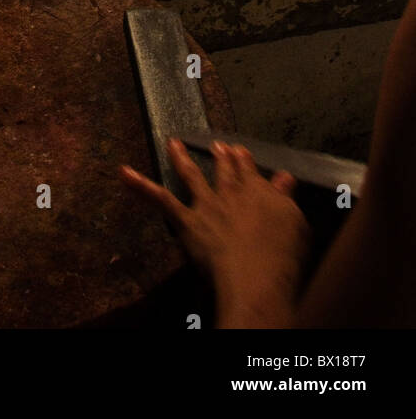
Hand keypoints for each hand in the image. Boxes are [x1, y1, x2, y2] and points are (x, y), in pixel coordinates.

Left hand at [121, 138, 311, 327]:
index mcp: (258, 191)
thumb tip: (285, 177)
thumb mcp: (295, 223)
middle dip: (220, 157)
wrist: (256, 275)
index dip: (244, 160)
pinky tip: (124, 173)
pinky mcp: (187, 220)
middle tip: (217, 145)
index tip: (240, 150)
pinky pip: (160, 199)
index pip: (250, 170)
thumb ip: (285, 197)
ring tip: (174, 143)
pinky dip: (140, 185)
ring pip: (191, 176)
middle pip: (224, 171)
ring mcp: (206, 204)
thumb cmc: (282, 257)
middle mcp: (231, 192)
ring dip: (181, 158)